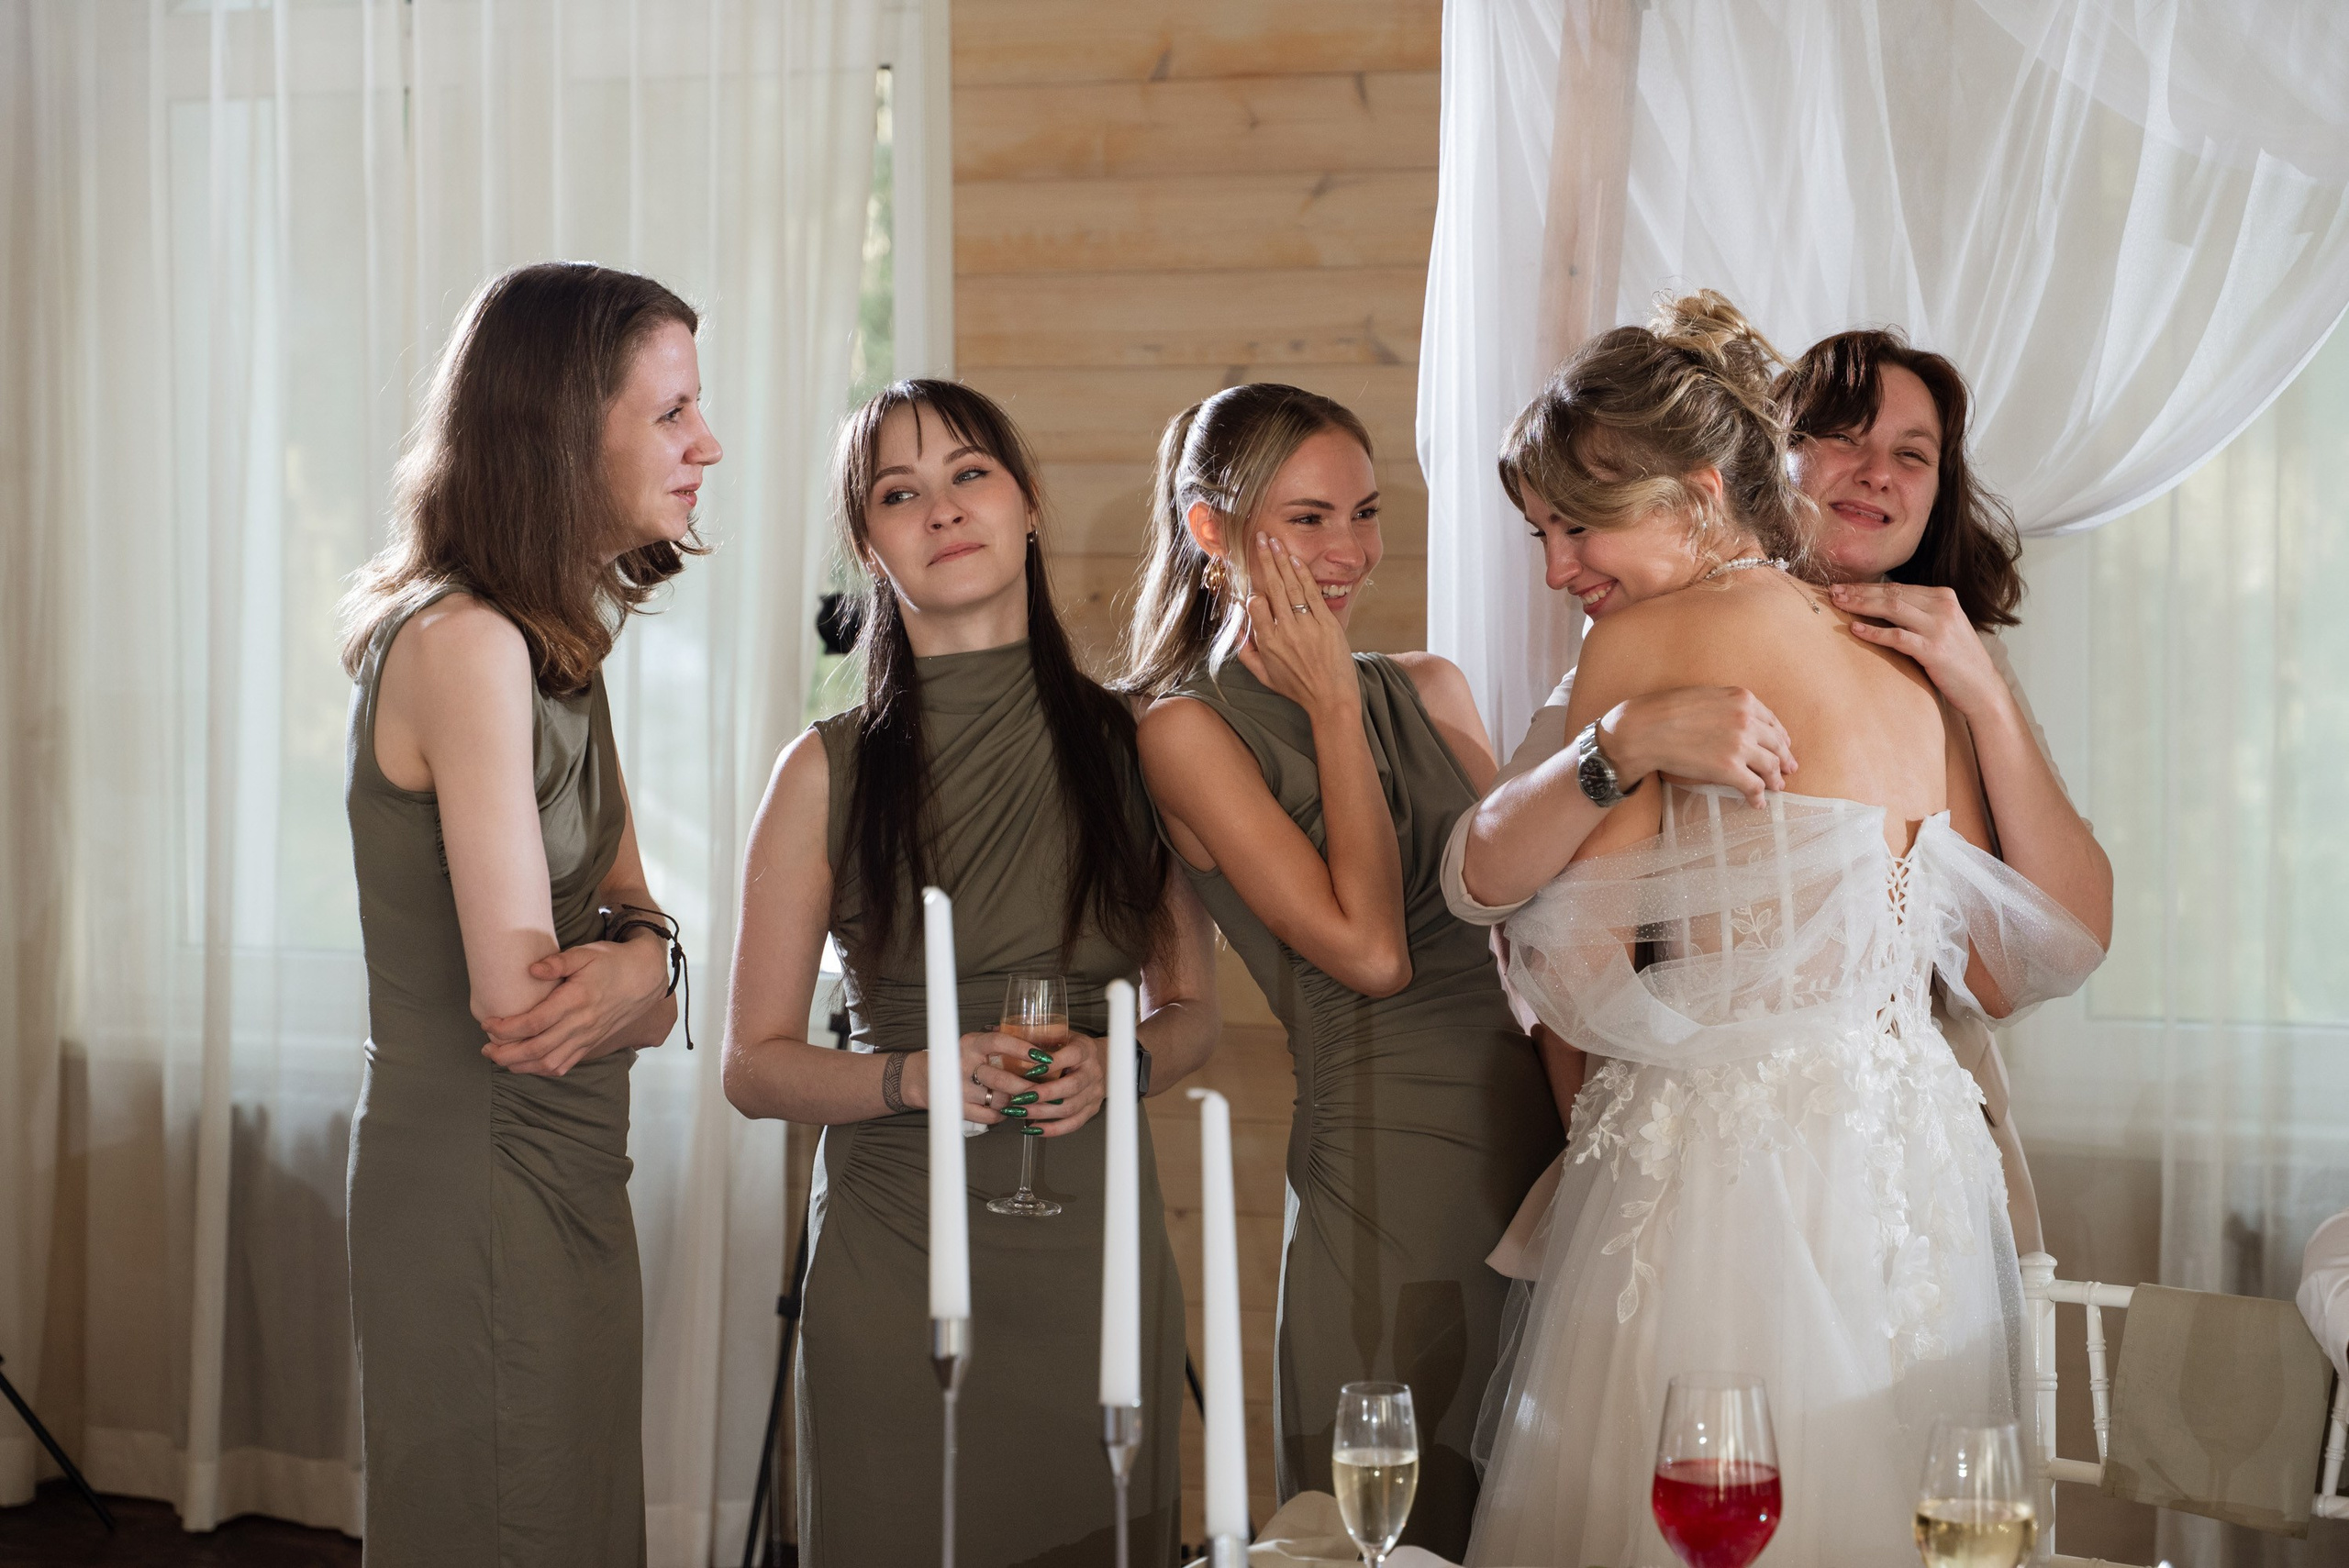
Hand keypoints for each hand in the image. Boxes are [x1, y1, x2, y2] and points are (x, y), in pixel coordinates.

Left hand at [481, 934, 671, 1076]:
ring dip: (521, 1066)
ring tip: (501, 1059)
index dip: (507, 1027)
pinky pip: (564, 1065)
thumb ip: (558, 961)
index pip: (535, 1022)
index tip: (488, 1023)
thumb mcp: (586, 953)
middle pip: (537, 1048)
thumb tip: (531, 969)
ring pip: (549, 1062)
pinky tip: (526, 1064)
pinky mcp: (591, 1044)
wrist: (644, 978)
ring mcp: (587, 1037)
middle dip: (506, 1053)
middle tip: (486, 1048)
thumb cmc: (612, 962)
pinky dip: (541, 1069)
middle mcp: (581, 1024)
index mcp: (576, 1000)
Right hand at [900, 1033, 1042, 1126]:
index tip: (1044, 1057)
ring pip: (999, 1100)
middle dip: (1027, 1086)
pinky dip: (1004, 1114)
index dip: (1022, 1049)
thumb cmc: (962, 1059)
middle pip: (1001, 1079)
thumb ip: (1001, 1046)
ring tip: (1027, 1099)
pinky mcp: (958, 1108)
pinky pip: (990, 1117)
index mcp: (970, 1043)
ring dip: (1017, 1101)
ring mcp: (958, 1089)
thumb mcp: (977, 1045)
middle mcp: (962, 1064)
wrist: (925, 1078)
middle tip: (1045, 1089)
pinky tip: (1009, 1109)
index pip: (999, 1042)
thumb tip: (1042, 1048)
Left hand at [1005, 1031, 1107, 1138]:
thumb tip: (997, 1029)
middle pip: (1071, 1086)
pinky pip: (1073, 1123)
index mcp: (1085, 1050)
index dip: (1051, 1064)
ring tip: (1019, 1112)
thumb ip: (1036, 1036)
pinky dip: (1053, 1129)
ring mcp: (1094, 1093)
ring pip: (1070, 1108)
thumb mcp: (1061, 1035)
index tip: (1029, 1071)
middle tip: (1019, 1098)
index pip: (1072, 1056)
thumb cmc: (1074, 1048)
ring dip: (1043, 1112)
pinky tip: (1033, 1128)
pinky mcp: (1092, 1109)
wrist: (1104, 1062)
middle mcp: (1093, 1072)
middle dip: (1044, 1094)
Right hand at [1235, 535, 1356, 723]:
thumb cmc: (1297, 689)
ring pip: (1291, 586)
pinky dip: (1302, 575)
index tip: (1251, 579)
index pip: (1255, 606)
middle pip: (1272, 587)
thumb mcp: (1264, 676)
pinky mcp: (1327, 623)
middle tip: (1260, 538)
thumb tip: (1233, 631)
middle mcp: (1286, 631)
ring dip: (1282, 560)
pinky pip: (1311, 593)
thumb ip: (1245, 653)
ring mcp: (1307, 625)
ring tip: (1274, 541)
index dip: (1252, 591)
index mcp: (1268, 643)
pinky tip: (1294, 559)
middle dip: (1265, 560)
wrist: (1331, 699)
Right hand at [1599, 686, 1796, 808]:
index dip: (1780, 737)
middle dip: (1784, 759)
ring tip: (1775, 788)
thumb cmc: (1665, 711)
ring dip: (1775, 779)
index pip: (1772, 721)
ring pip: (1770, 766)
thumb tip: (1736, 722)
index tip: (1784, 746)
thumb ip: (1727, 705)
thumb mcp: (1704, 695)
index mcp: (1742, 699)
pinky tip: (1757, 803)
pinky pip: (1754, 786)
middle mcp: (1747, 720)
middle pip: (1776, 744)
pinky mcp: (1730, 769)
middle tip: (1788, 770)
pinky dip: (1759, 797)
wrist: (1644, 729)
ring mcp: (1740, 745)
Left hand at [1829, 581, 2012, 722]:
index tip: (1843, 586)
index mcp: (1944, 597)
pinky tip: (1855, 629)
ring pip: (1893, 608)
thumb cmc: (1956, 659)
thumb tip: (1880, 604)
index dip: (1868, 586)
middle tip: (1833, 591)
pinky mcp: (1933, 649)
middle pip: (1892, 594)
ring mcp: (1939, 627)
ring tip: (1839, 604)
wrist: (1982, 687)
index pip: (1898, 587)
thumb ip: (1919, 612)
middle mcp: (1943, 607)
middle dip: (1859, 592)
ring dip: (1862, 605)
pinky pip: (1898, 637)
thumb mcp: (1942, 626)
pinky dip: (1875, 632)